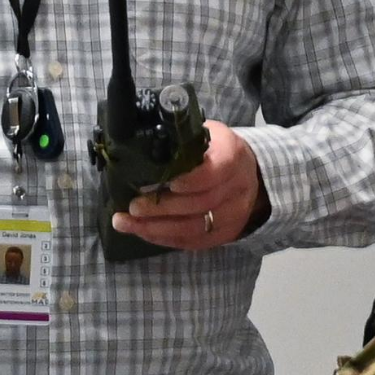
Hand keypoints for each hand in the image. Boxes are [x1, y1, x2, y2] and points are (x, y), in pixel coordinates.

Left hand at [114, 119, 266, 253]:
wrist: (249, 173)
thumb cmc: (216, 150)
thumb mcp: (206, 133)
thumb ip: (182, 140)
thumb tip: (142, 145)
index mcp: (232, 156)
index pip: (214, 171)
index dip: (191, 180)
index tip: (167, 183)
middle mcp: (237, 188)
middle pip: (200, 204)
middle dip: (162, 208)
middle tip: (132, 206)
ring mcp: (233, 215)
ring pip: (194, 228)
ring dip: (156, 227)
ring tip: (125, 223)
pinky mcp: (224, 234)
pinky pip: (193, 242)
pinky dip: (164, 238)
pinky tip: (142, 231)